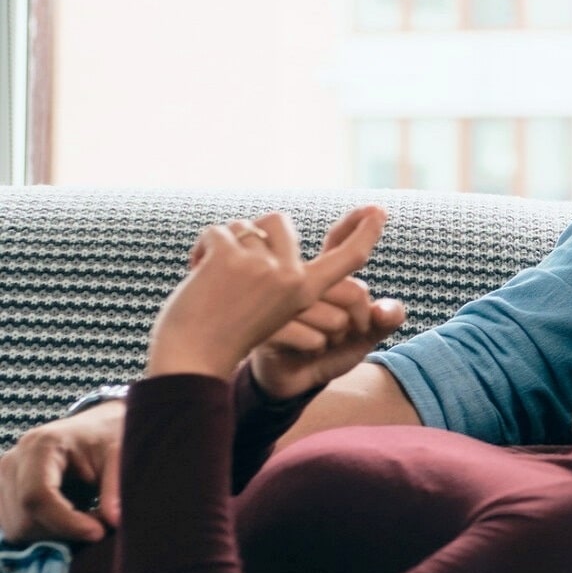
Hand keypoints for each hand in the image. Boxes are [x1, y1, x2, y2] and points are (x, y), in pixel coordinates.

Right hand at [0, 401, 125, 542]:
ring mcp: (2, 479)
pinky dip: (46, 531)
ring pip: (18, 529)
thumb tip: (115, 521)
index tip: (99, 532)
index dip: (66, 522)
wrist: (94, 428)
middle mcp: (12, 462)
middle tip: (100, 522)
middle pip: (25, 519)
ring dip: (56, 533)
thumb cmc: (107, 437)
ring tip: (87, 515)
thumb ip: (116, 485)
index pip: (37, 496)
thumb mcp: (121, 454)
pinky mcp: (2, 495)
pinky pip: (16, 529)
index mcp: (40, 445)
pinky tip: (69, 517)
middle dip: (65, 530)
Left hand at [146, 208, 386, 382]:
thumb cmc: (224, 338)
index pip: (347, 258)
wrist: (192, 360)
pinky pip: (215, 231)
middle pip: (281, 222)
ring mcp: (262, 266)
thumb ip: (276, 277)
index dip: (365, 234)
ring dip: (222, 244)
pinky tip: (195, 274)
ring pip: (244, 225)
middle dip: (253, 232)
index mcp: (306, 292)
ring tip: (210, 277)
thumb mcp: (267, 309)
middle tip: (232, 265)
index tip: (378, 211)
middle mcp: (291, 276)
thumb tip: (262, 229)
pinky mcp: (231, 258)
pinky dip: (199, 249)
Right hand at [250, 206, 406, 400]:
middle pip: (354, 291)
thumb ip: (385, 318)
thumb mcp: (364, 334)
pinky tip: (305, 350)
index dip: (357, 226)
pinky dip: (317, 350)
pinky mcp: (269, 328)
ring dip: (338, 339)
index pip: (339, 243)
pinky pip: (312, 339)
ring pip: (336, 319)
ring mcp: (283, 304)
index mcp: (323, 275)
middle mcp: (302, 282)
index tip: (376, 209)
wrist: (289, 379)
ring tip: (321, 341)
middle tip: (352, 330)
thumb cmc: (327, 348)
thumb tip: (389, 311)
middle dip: (362, 318)